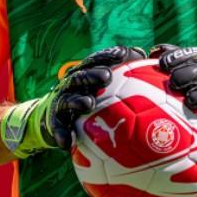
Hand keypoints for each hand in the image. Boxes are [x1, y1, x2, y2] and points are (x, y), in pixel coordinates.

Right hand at [0, 45, 145, 157]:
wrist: (51, 119)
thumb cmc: (86, 101)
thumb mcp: (101, 87)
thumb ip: (121, 76)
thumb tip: (144, 57)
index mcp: (83, 75)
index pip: (95, 61)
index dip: (108, 56)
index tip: (124, 54)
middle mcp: (70, 85)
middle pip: (81, 76)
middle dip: (92, 74)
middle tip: (107, 76)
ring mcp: (60, 102)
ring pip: (68, 99)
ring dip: (78, 101)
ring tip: (88, 103)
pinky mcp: (53, 121)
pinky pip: (57, 128)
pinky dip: (62, 134)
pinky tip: (67, 142)